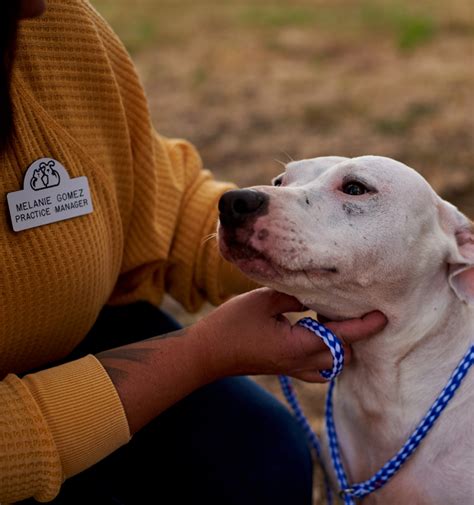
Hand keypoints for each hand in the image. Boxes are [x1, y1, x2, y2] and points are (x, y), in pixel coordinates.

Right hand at [196, 288, 386, 382]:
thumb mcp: (264, 301)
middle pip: (343, 354)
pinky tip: (319, 336)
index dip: (364, 326)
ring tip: (335, 320)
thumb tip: (315, 291)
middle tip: (351, 309)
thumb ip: (294, 295)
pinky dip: (327, 354)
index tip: (382, 315)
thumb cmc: (232, 324)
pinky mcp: (286, 370)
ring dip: (340, 344)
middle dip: (354, 334)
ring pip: (332, 363)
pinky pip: (318, 369)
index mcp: (298, 345)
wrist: (208, 353)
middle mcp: (300, 362)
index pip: (342, 336)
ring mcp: (293, 370)